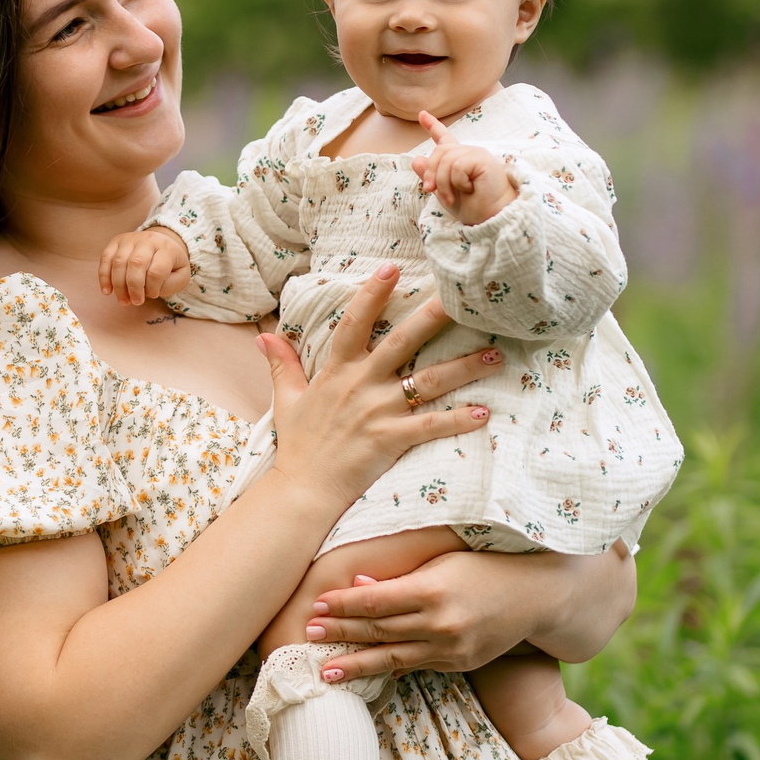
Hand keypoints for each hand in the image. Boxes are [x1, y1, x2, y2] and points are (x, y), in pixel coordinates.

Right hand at [97, 227, 193, 306]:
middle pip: (136, 263)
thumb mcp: (180, 276)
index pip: (157, 270)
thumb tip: (148, 291)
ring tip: (123, 301)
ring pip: (119, 261)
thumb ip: (170, 285)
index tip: (153, 295)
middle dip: (133, 287)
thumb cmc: (171, 265)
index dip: (152, 288)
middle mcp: (148, 240)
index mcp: (167, 249)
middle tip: (135, 302)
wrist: (163, 244)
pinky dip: (104, 276)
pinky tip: (107, 291)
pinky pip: (106, 257)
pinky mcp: (116, 241)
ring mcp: (130, 239)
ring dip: (118, 285)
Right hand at [258, 265, 503, 512]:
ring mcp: (377, 412)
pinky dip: (457, 420)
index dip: (371, 295)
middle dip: (432, 318)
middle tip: (461, 297)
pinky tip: (484, 413)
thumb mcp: (287, 399)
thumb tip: (264, 336)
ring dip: (464, 368)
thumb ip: (282, 364)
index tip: (391, 268)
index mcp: (337, 372)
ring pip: (428, 382)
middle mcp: (360, 385)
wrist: (303, 490)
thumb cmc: (299, 445)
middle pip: (401, 342)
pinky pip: (430, 426)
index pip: (353, 324)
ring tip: (496, 354)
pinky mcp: (390, 440)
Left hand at [304, 547, 638, 679]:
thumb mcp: (443, 560)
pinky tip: (364, 671)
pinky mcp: (457, 664)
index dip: (342, 605)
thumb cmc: (486, 566)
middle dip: (339, 633)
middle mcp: (440, 623)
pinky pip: (415, 666)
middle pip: (377, 631)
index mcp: (433, 590)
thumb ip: (400, 576)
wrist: (537, 596)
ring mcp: (450, 649)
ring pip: (391, 659)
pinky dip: (387, 669)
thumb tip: (357, 584)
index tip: (315, 604)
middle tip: (306, 635)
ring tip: (324, 672)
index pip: (374, 601)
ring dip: (354, 664)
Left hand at [411, 112, 518, 223]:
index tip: (422, 114)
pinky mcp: (482, 159)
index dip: (433, 126)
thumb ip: (431, 176)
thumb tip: (416, 160)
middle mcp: (467, 153)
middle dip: (430, 172)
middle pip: (439, 151)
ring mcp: (476, 154)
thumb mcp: (444, 192)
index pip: (444, 138)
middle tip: (430, 190)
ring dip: (443, 182)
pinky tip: (470, 189)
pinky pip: (458, 166)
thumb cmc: (473, 207)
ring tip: (451, 197)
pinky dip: (457, 182)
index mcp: (459, 159)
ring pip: (446, 159)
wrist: (490, 218)